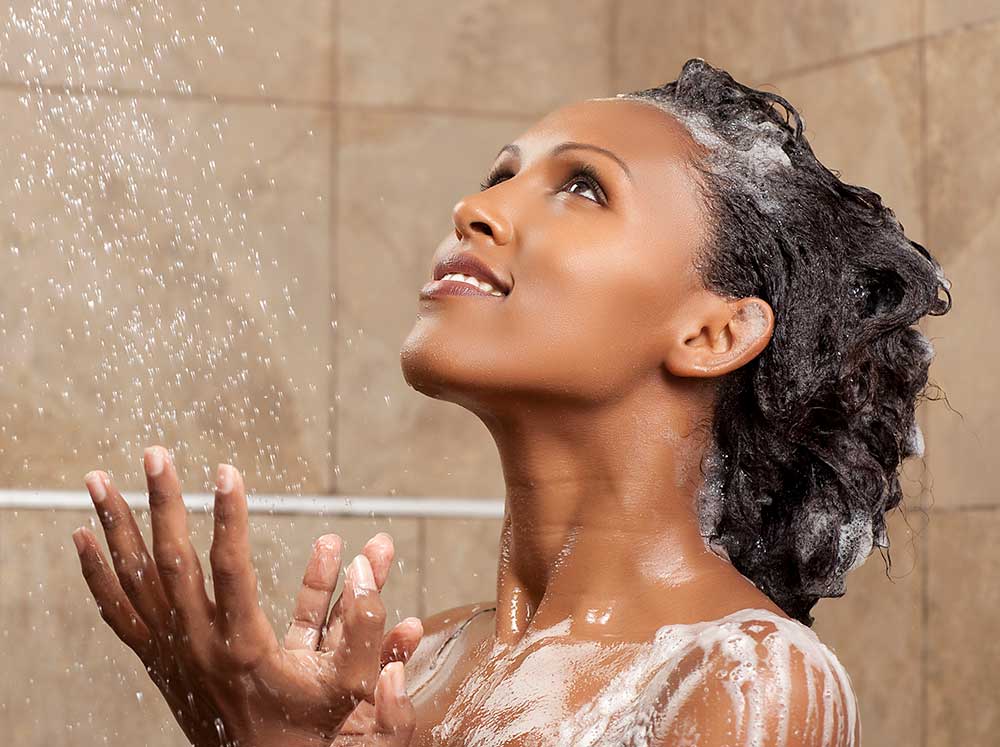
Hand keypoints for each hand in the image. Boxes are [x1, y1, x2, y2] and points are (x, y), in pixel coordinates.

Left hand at [71, 445, 422, 746]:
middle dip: (162, 503)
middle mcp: (198, 646)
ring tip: (97, 481)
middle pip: (169, 562)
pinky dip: (95, 573)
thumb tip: (365, 561)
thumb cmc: (308, 726)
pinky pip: (116, 611)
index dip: (229, 516)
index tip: (227, 472)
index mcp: (244, 647)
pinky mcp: (157, 658)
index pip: (229, 567)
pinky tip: (82, 537)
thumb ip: (364, 623)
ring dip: (115, 527)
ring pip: (132, 581)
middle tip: (155, 454)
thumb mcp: (351, 684)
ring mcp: (170, 652)